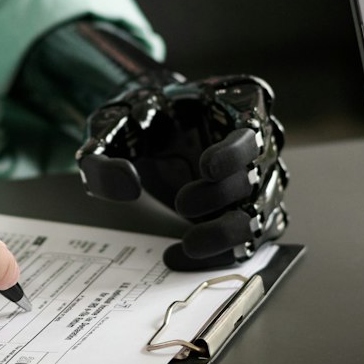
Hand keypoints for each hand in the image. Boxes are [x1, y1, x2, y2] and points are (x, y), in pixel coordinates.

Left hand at [76, 72, 288, 269]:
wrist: (148, 133)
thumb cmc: (140, 122)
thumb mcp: (111, 128)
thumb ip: (102, 154)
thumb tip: (126, 184)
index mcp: (231, 107)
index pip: (251, 128)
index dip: (234, 152)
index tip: (206, 169)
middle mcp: (256, 144)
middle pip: (254, 176)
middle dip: (218, 195)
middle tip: (181, 203)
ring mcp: (258, 181)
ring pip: (260, 214)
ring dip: (225, 232)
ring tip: (188, 243)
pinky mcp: (252, 213)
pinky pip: (250, 242)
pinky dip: (219, 255)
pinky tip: (181, 256)